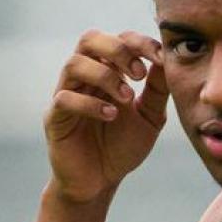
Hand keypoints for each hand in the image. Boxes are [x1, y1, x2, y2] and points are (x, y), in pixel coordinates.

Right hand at [43, 29, 168, 202]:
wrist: (100, 182)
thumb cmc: (122, 146)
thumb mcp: (150, 117)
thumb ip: (158, 90)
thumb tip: (167, 59)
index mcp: (107, 71)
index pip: (118, 40)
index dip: (140, 43)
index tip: (159, 59)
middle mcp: (84, 78)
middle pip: (89, 40)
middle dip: (117, 49)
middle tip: (139, 74)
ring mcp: (66, 95)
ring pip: (74, 64)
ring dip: (104, 76)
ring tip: (127, 98)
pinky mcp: (54, 118)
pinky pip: (64, 99)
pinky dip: (90, 104)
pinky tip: (111, 116)